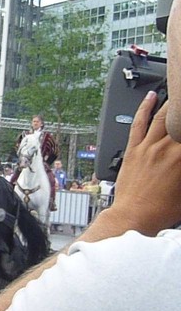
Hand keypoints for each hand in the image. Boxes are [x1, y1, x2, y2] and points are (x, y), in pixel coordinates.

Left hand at [107, 93, 180, 234]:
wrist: (134, 215)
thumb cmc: (162, 210)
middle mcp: (168, 148)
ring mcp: (148, 146)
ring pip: (163, 116)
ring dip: (174, 103)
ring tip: (179, 94)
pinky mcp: (133, 149)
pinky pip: (139, 123)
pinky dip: (144, 107)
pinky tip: (150, 97)